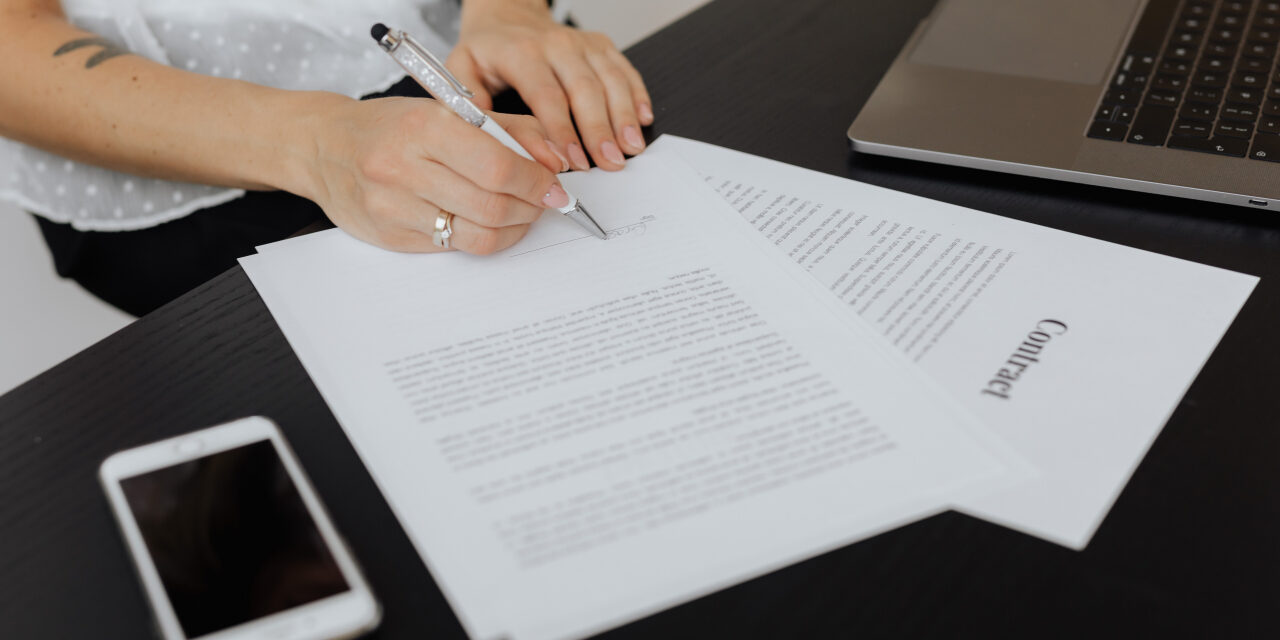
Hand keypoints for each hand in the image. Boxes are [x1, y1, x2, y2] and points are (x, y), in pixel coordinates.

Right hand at [301, 95, 567, 253]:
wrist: (326, 147)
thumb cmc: (395, 126)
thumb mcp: (452, 111)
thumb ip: (511, 131)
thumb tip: (556, 162)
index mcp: (425, 127)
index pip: (499, 167)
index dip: (537, 182)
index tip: (556, 186)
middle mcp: (404, 168)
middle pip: (493, 206)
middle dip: (530, 207)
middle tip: (543, 201)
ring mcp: (394, 208)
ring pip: (478, 235)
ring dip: (513, 228)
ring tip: (519, 213)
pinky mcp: (391, 238)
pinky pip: (454, 248)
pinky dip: (483, 237)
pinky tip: (487, 222)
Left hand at [446, 0, 653, 171]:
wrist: (507, 15)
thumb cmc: (488, 50)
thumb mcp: (463, 69)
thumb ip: (469, 101)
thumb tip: (483, 137)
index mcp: (523, 53)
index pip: (547, 95)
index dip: (562, 131)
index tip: (571, 163)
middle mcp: (557, 45)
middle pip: (585, 90)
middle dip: (599, 130)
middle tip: (609, 163)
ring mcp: (583, 44)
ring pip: (610, 80)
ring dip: (624, 117)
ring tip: (630, 149)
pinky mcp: (602, 46)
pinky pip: (625, 69)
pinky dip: (638, 95)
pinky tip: (643, 120)